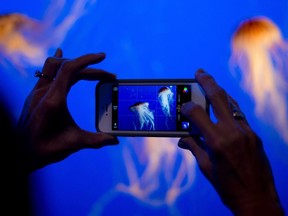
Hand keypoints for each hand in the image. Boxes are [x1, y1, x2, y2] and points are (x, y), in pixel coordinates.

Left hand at [18, 48, 118, 171]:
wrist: (20, 152)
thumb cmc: (43, 149)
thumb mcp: (72, 144)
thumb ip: (95, 140)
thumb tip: (114, 140)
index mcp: (53, 100)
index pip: (69, 69)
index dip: (87, 60)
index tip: (103, 57)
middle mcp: (43, 92)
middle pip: (68, 67)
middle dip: (91, 69)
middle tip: (109, 77)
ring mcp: (37, 92)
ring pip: (56, 66)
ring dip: (76, 65)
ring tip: (92, 69)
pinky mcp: (36, 94)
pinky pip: (46, 71)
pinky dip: (59, 63)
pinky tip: (61, 54)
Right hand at [178, 69, 283, 215]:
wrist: (257, 200)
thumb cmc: (227, 186)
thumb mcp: (206, 167)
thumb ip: (194, 147)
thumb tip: (181, 139)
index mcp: (216, 142)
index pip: (196, 114)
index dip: (187, 108)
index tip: (182, 106)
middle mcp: (232, 132)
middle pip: (218, 98)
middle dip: (207, 82)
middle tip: (199, 72)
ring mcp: (246, 132)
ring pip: (232, 103)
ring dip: (220, 92)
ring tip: (211, 84)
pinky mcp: (254, 135)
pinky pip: (240, 115)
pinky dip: (230, 107)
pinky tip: (225, 105)